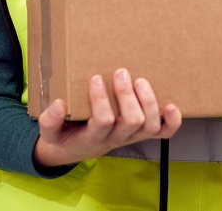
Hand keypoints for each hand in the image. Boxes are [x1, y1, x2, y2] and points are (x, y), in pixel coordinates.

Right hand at [33, 68, 181, 167]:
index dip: (101, 100)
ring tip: (139, 81)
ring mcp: (132, 136)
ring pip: (149, 125)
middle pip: (131, 121)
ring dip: (148, 102)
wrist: (77, 148)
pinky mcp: (143, 133)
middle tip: (121, 73)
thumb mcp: (51, 131)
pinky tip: (171, 105)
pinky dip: (171, 121)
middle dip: (128, 96)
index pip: (103, 121)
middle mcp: (117, 138)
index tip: (96, 78)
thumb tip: (58, 105)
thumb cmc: (66, 134)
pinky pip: (164, 133)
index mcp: (93, 137)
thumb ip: (50, 121)